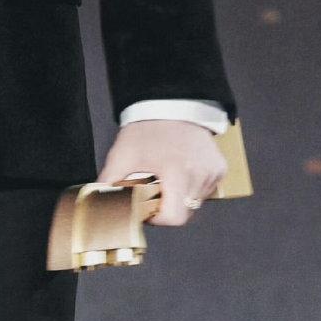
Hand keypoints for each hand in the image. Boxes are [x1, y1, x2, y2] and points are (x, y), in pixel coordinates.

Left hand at [96, 120, 227, 226]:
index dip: (157, 217)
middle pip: (184, 211)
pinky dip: (192, 187)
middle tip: (153, 188)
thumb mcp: (122, 155)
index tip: (147, 206)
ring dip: (180, 196)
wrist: (169, 102)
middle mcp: (200, 174)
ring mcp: (213, 172)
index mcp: (177, 172)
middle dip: (166, 206)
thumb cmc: (145, 128)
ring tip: (166, 175)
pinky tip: (181, 169)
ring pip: (195, 202)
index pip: (174, 217)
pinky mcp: (220, 168)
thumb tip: (100, 204)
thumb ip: (109, 183)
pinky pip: (205, 189)